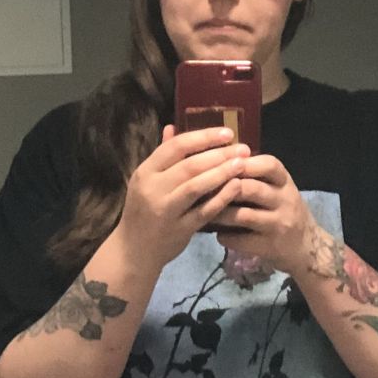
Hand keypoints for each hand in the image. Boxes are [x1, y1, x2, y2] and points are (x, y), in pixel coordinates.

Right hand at [117, 124, 250, 270]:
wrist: (134, 251)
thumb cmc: (143, 211)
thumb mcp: (146, 181)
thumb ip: (162, 156)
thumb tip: (172, 127)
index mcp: (145, 172)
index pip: (176, 147)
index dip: (203, 137)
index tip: (227, 133)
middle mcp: (153, 188)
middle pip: (189, 165)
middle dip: (219, 154)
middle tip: (243, 148)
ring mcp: (166, 210)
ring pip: (196, 186)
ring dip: (222, 173)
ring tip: (243, 164)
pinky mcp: (179, 229)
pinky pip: (204, 211)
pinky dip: (221, 198)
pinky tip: (236, 187)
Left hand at [213, 154, 316, 280]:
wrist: (306, 247)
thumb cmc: (284, 211)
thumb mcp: (279, 189)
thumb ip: (256, 176)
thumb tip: (220, 161)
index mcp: (285, 182)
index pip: (268, 165)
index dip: (244, 162)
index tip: (223, 162)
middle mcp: (285, 201)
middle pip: (251, 189)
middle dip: (224, 188)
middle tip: (201, 189)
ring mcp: (279, 225)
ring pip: (243, 215)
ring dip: (220, 213)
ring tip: (204, 212)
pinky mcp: (270, 247)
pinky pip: (242, 240)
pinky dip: (226, 237)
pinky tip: (218, 234)